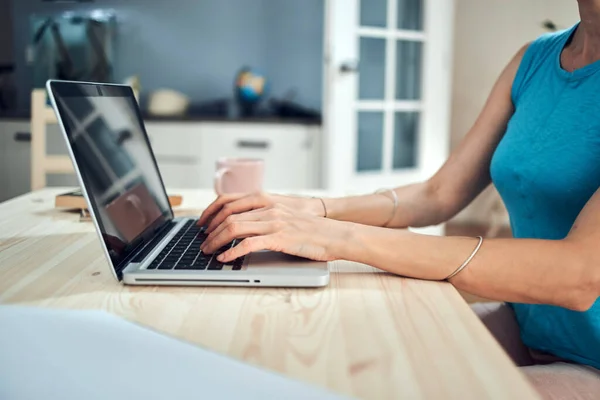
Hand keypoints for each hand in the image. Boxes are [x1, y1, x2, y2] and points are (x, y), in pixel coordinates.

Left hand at [199, 204, 350, 262]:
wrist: (335, 234)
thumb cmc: (311, 228)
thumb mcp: (284, 214)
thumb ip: (265, 215)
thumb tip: (243, 224)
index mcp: (266, 200)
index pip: (229, 200)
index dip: (210, 211)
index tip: (202, 223)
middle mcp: (267, 208)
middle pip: (227, 215)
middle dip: (210, 230)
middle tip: (202, 242)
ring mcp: (273, 223)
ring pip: (234, 228)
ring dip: (216, 241)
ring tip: (209, 252)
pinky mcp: (280, 238)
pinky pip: (249, 244)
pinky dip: (233, 252)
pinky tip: (225, 258)